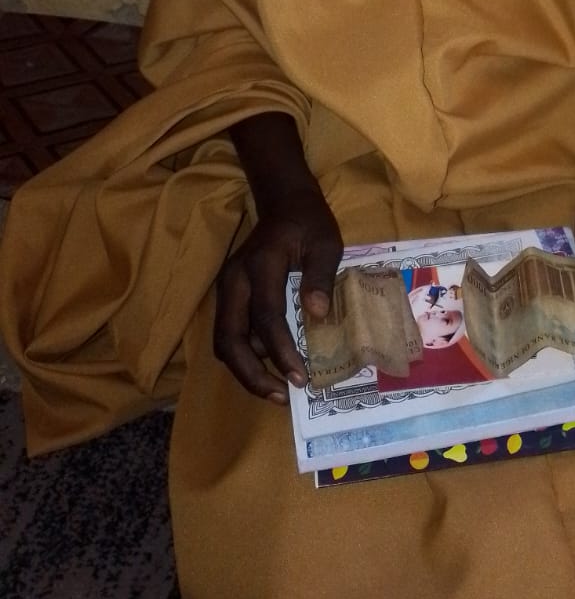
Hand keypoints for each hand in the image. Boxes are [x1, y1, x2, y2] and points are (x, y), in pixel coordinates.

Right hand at [213, 185, 343, 403]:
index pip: (266, 318)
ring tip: (279, 389)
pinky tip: (272, 367)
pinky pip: (230, 334)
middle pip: (229, 339)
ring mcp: (227, 288)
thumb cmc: (309, 223)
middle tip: (283, 395)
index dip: (281, 352)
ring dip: (246, 370)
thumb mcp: (326, 243)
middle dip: (252, 374)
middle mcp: (234, 280)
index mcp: (261, 265)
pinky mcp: (228, 296)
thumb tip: (317, 316)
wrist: (284, 202)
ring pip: (224, 341)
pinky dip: (246, 356)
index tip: (300, 379)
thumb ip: (321, 277)